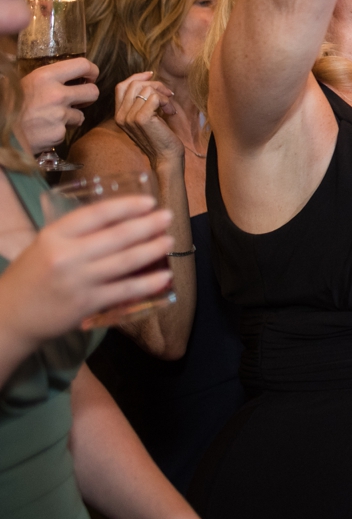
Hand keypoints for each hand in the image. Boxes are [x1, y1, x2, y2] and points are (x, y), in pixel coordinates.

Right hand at [0, 196, 171, 345]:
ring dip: (152, 250)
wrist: (9, 316)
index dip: (127, 206)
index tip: (149, 202)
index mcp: (54, 235)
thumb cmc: (32, 275)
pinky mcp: (87, 304)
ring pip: (126, 261)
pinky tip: (164, 277)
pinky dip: (148, 283)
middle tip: (168, 217)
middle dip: (148, 225)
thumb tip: (123, 220)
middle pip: (117, 236)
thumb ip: (78, 234)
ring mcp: (78, 281)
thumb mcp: (47, 245)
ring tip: (169, 241)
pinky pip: (125, 290)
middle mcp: (67, 256)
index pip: (97, 213)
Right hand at [18, 57, 98, 154]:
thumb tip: (69, 74)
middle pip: (93, 91)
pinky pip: (67, 129)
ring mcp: (59, 115)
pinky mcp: (58, 133)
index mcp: (45, 76)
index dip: (91, 71)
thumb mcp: (25, 83)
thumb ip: (48, 79)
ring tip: (53, 117)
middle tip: (78, 99)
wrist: (1, 132)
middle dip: (88, 96)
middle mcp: (56, 94)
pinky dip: (60, 130)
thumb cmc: (10, 105)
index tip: (89, 77)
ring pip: (81, 114)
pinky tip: (45, 129)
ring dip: (71, 116)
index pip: (82, 65)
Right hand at [114, 73, 183, 169]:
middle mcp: (121, 115)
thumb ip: (142, 102)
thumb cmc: (160, 137)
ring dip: (163, 95)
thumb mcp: (147, 117)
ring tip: (169, 108)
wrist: (166, 157)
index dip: (136, 76)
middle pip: (134, 84)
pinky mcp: (141, 118)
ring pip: (146, 89)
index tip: (151, 74)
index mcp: (120, 114)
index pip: (121, 86)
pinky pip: (154, 97)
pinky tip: (170, 113)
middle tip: (169, 95)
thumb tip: (149, 80)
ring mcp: (129, 117)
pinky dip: (166, 102)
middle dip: (155, 85)